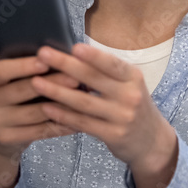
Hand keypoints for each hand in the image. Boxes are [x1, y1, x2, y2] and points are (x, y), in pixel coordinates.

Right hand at [0, 56, 76, 187]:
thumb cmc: (10, 95)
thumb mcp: (8, 80)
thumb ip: (24, 68)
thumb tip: (60, 55)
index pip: (2, 70)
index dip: (24, 66)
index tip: (46, 61)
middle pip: (21, 90)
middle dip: (52, 82)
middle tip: (76, 77)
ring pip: (34, 112)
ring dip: (62, 104)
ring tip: (83, 96)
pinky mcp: (6, 139)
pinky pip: (40, 131)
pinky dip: (61, 124)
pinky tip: (78, 119)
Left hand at [32, 44, 178, 187]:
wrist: (152, 141)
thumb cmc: (134, 106)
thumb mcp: (130, 86)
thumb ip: (108, 74)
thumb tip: (74, 55)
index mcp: (133, 78)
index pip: (112, 64)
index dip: (93, 56)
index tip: (73, 46)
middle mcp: (130, 95)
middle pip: (93, 79)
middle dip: (65, 65)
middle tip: (42, 54)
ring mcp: (122, 117)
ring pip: (84, 102)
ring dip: (57, 91)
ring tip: (35, 82)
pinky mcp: (113, 135)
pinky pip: (83, 123)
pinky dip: (63, 115)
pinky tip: (47, 107)